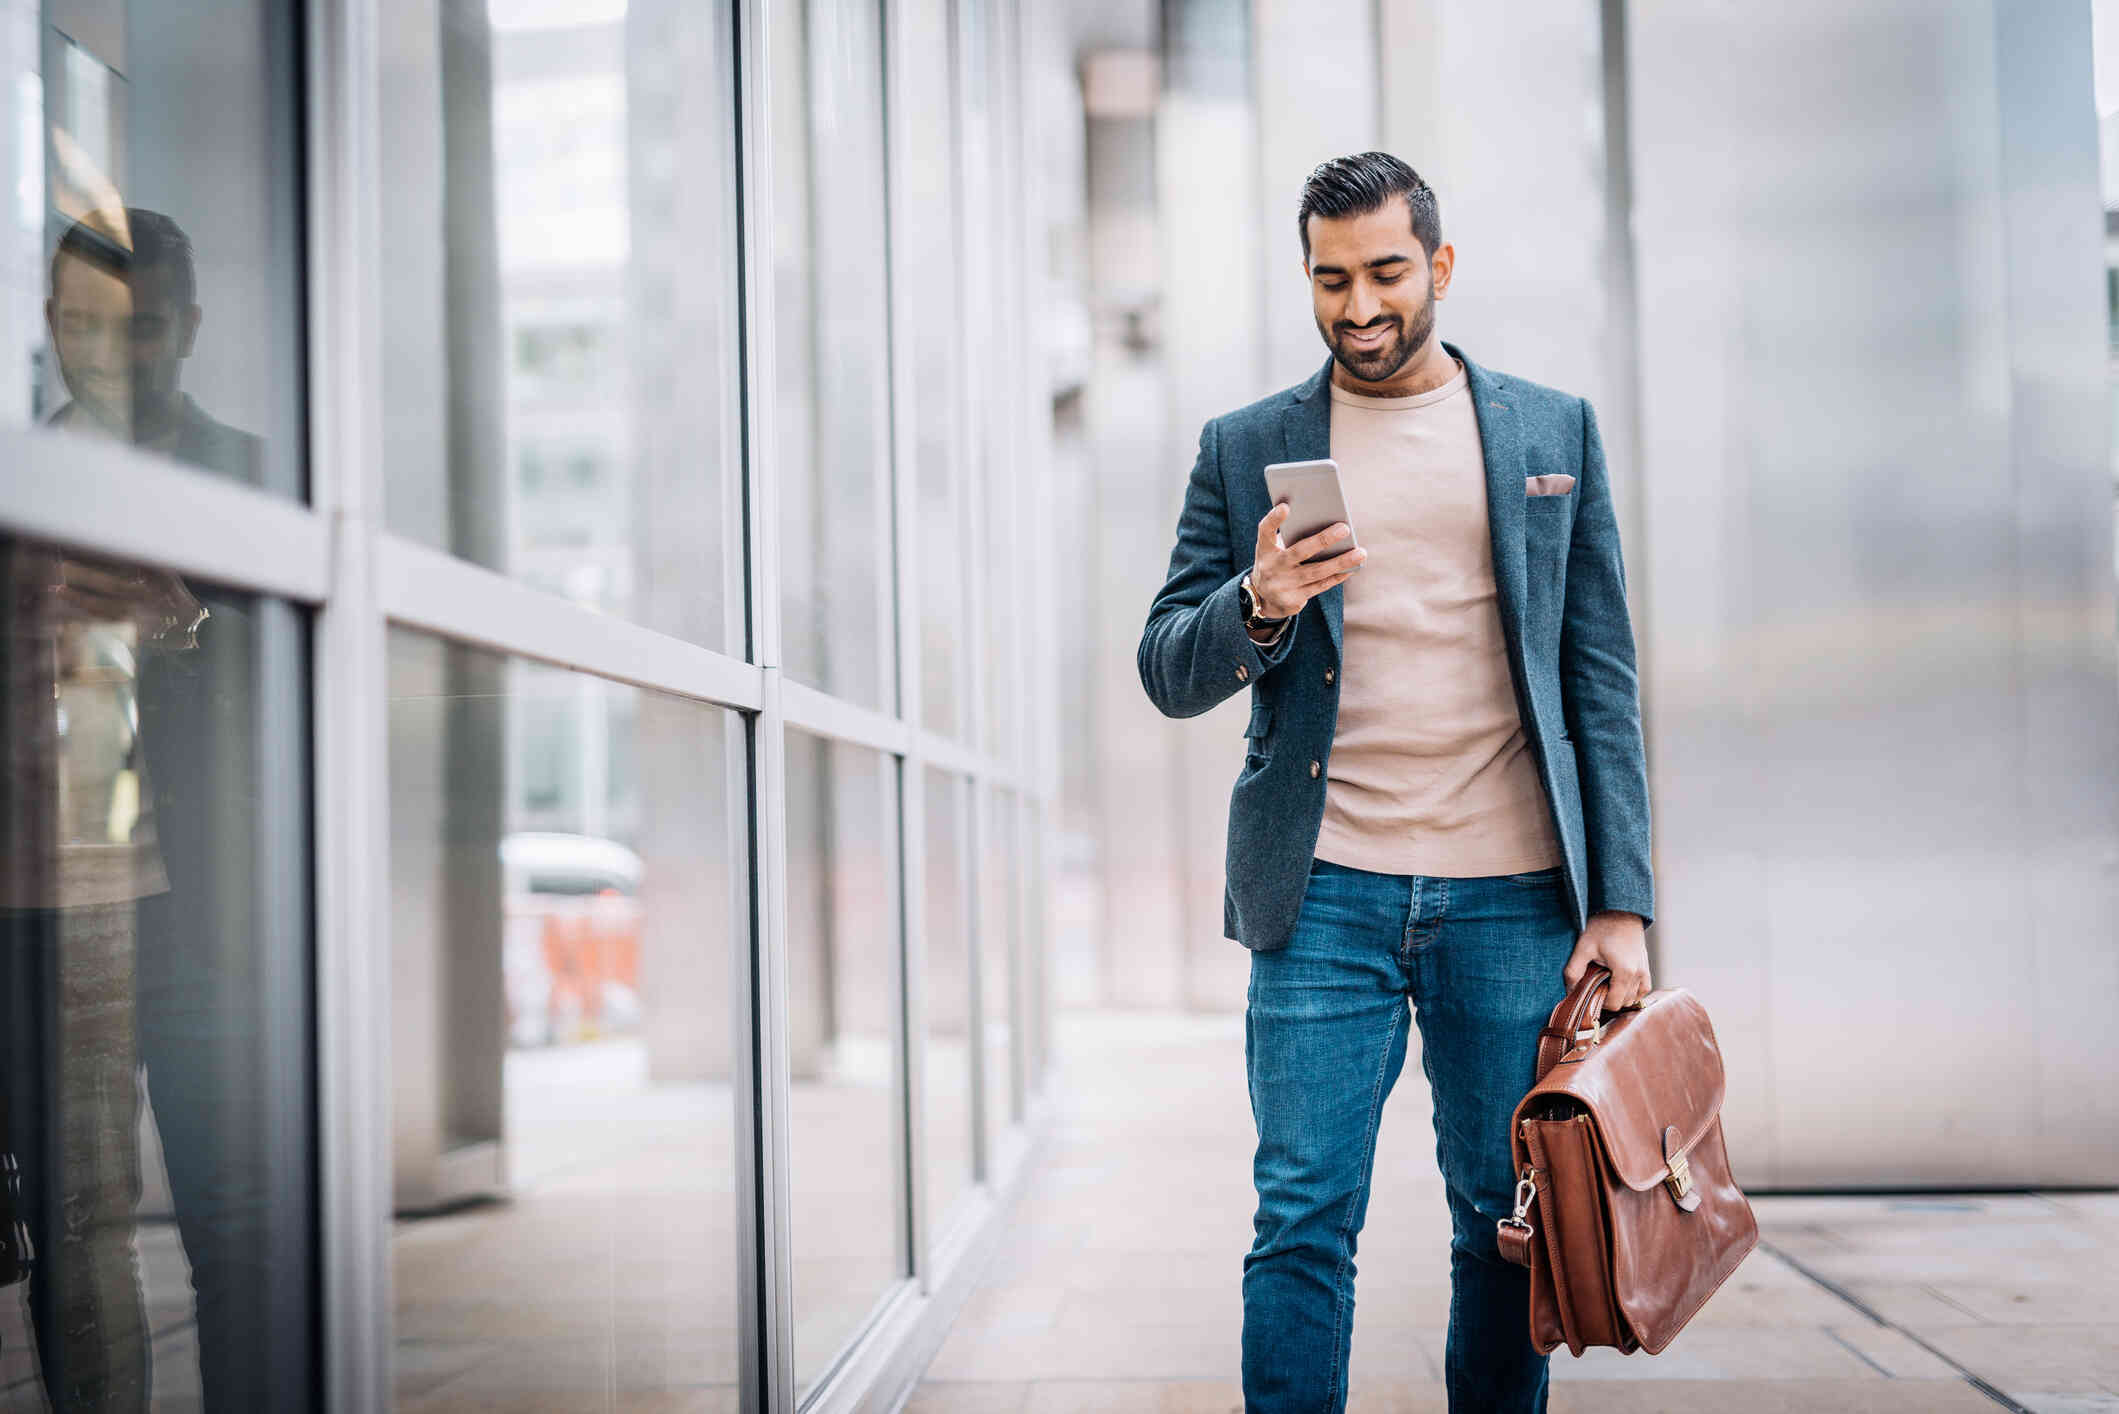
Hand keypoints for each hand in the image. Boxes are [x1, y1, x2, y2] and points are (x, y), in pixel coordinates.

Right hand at [1250, 503, 1365, 617]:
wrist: (1265, 598)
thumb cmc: (1277, 562)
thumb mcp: (1275, 549)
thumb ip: (1292, 537)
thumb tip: (1328, 526)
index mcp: (1264, 549)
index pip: (1265, 531)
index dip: (1274, 519)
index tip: (1285, 506)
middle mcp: (1271, 567)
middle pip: (1299, 552)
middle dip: (1323, 540)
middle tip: (1345, 528)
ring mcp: (1282, 585)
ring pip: (1316, 571)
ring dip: (1340, 562)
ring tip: (1360, 552)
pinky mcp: (1293, 600)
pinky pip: (1321, 586)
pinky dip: (1338, 575)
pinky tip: (1353, 567)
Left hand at [1563, 910, 1651, 1009]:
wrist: (1621, 911)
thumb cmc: (1602, 928)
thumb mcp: (1583, 948)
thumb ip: (1573, 972)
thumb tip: (1570, 993)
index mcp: (1624, 971)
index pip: (1613, 1003)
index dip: (1599, 1002)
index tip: (1589, 991)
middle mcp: (1639, 974)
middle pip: (1624, 1003)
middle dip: (1608, 999)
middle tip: (1595, 985)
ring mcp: (1645, 972)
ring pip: (1634, 999)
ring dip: (1619, 996)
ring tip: (1605, 981)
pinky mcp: (1647, 968)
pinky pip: (1642, 990)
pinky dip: (1631, 991)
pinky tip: (1617, 982)